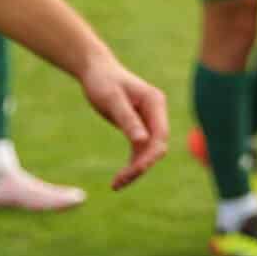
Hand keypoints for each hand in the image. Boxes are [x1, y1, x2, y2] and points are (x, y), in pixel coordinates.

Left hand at [75, 59, 168, 189]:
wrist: (96, 70)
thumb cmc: (103, 81)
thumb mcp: (112, 100)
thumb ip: (128, 120)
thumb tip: (142, 142)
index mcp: (155, 103)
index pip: (160, 135)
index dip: (150, 155)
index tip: (133, 171)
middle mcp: (156, 113)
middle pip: (157, 146)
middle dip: (141, 166)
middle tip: (119, 182)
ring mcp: (149, 120)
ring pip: (149, 151)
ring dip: (136, 169)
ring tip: (116, 184)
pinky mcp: (139, 127)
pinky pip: (140, 150)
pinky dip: (132, 163)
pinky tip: (119, 178)